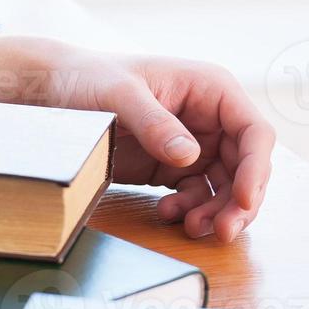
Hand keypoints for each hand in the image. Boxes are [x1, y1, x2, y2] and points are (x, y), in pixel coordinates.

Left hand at [53, 50, 275, 240]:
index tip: (242, 199)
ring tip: (191, 228)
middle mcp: (209, 119)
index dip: (255, 168)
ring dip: (215, 212)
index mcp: (210, 90)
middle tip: (223, 232)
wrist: (54, 88)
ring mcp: (191, 145)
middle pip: (244, 167)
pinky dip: (188, 209)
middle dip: (239, 202)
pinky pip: (193, 194)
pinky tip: (165, 214)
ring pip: (223, 186)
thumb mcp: (119, 94)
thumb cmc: (90, 77)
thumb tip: (189, 155)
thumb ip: (154, 122)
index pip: (253, 133)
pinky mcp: (169, 166)